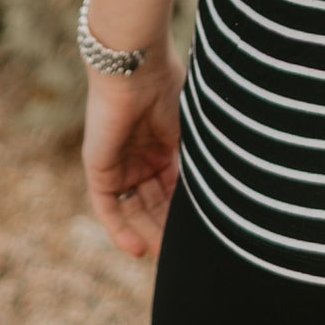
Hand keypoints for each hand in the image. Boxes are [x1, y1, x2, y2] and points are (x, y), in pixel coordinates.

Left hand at [81, 40, 185, 260]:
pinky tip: (140, 249)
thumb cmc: (168, 87)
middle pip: (152, 204)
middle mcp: (139, 157)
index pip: (172, 190)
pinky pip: (109, 207)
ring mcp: (119, 163)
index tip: (202, 238)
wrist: (135, 66)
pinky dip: (121, 230)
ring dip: (148, 233)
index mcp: (162, 145)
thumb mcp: (190, 132)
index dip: (184, 214)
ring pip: (133, 210)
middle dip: (167, 229)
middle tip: (185, 257)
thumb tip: (225, 195)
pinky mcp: (99, 168)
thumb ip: (196, 163)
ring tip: (167, 257)